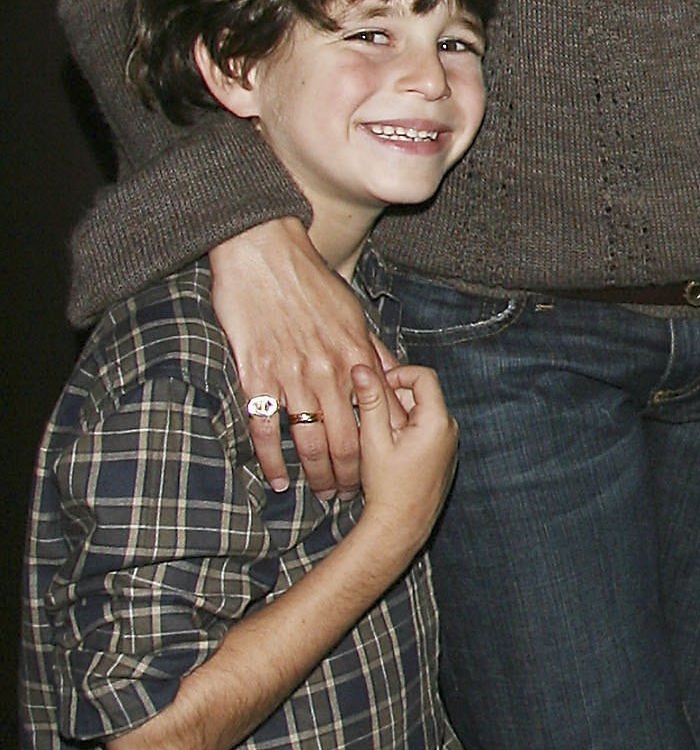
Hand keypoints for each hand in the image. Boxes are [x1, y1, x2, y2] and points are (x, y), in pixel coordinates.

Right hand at [209, 220, 404, 497]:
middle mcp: (329, 372)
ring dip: (315, 474)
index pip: (376, 416)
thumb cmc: (310, 282)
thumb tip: (392, 377)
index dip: (381, 449)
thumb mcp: (353, 313)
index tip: (380, 471)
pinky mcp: (256, 376)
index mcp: (356, 356)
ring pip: (310, 441)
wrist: (263, 254)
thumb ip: (372, 350)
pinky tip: (279, 480)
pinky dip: (271, 460)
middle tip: (346, 495)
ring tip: (318, 493)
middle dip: (349, 474)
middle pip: (346, 439)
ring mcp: (292, 376)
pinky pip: (266, 429)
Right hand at [350, 365, 459, 573]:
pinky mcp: (443, 454)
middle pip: (422, 395)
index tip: (376, 387)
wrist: (401, 525)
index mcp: (437, 421)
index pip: (424, 376)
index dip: (398, 375)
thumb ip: (370, 401)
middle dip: (394, 398)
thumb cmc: (387, 486)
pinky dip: (407, 430)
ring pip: (422, 412)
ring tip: (377, 434)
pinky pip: (426, 430)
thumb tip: (362, 369)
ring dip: (398, 415)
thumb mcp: (373, 440)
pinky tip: (389, 448)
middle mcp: (450, 429)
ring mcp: (449, 443)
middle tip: (370, 413)